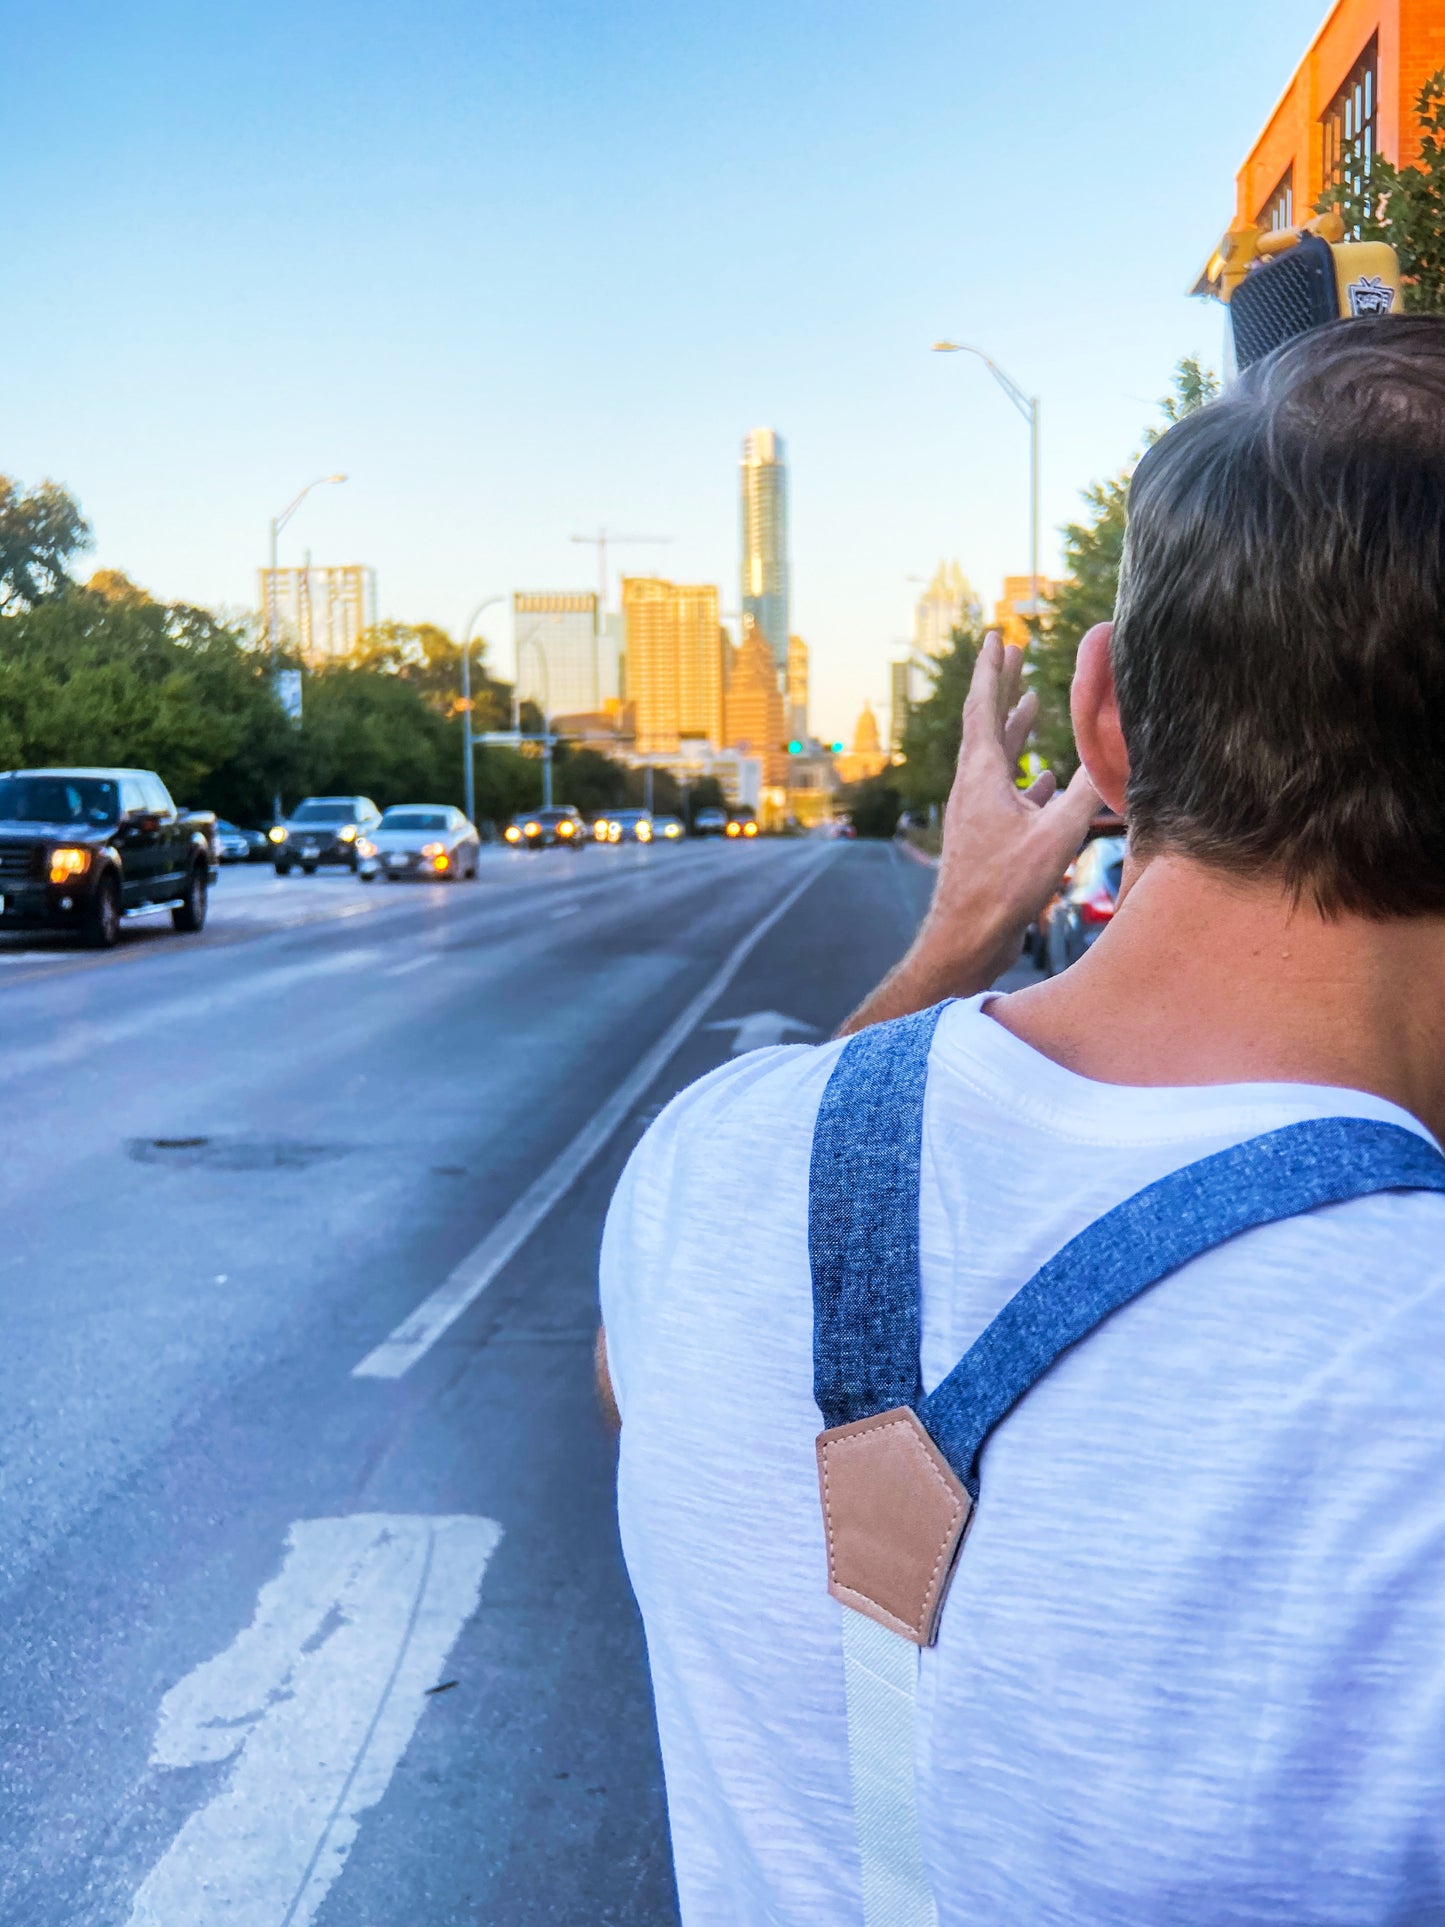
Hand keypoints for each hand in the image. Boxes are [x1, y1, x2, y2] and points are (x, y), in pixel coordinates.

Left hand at [838, 635, 1098, 1033]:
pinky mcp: (987, 837)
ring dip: (1015, 730)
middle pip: (987, 724)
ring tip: (1031, 702)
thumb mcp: (1056, 833)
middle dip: (1002, 687)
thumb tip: (1119, 747)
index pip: (982, 707)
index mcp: (981, 775)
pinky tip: (1046, 778)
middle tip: (1014, 652)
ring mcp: (978, 813)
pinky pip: (1007, 795)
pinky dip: (1027, 778)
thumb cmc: (1004, 887)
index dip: (991, 669)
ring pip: (997, 760)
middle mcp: (974, 787)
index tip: (996, 636)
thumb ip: (1088, 788)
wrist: (967, 938)